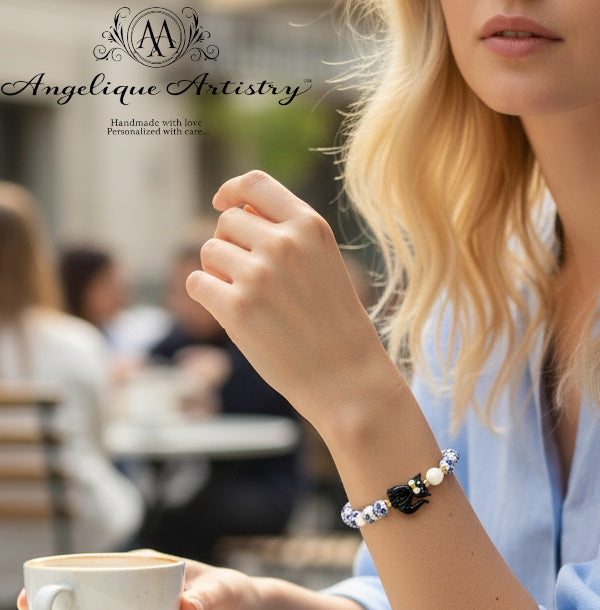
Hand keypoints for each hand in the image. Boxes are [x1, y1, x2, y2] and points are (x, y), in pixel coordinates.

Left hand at [184, 171, 385, 427]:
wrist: (348, 380)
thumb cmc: (336, 327)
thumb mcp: (325, 265)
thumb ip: (288, 235)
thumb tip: (233, 210)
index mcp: (310, 227)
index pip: (256, 184)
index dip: (231, 190)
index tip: (222, 203)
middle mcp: (284, 243)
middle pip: (227, 222)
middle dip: (230, 246)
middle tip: (251, 281)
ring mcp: (259, 275)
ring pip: (210, 252)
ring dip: (219, 274)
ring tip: (249, 301)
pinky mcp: (237, 308)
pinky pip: (198, 284)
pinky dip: (207, 296)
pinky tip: (232, 315)